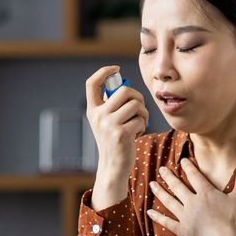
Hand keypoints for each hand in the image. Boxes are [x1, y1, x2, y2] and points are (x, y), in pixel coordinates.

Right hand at [85, 65, 148, 181]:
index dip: (104, 71)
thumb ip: (111, 104)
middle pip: (123, 90)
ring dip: (143, 112)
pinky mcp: (122, 134)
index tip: (116, 69)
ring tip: (139, 122)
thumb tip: (122, 83)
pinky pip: (140, 119)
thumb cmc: (114, 140)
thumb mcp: (106, 121)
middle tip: (139, 108)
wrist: (113, 166)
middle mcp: (98, 116)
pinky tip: (137, 134)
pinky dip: (143, 126)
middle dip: (137, 97)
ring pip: (135, 104)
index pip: (91, 83)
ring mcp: (109, 125)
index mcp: (93, 110)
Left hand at [147, 158, 235, 235]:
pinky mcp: (181, 230)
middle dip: (168, 176)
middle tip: (161, 169)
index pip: (195, 176)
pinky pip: (167, 222)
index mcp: (205, 193)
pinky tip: (149, 212)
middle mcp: (192, 202)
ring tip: (151, 184)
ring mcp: (184, 216)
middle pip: (177, 186)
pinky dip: (158, 217)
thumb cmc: (232, 220)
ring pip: (169, 201)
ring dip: (159, 192)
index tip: (182, 160)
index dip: (188, 167)